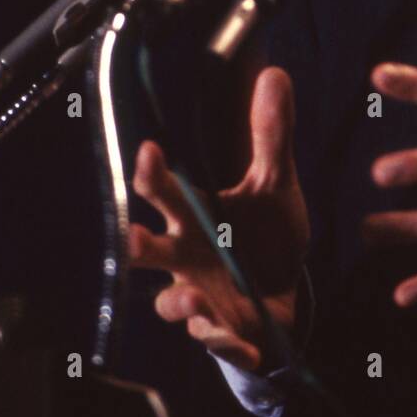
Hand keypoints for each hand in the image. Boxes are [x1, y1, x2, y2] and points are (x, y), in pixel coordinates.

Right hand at [129, 66, 308, 372]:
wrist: (284, 290)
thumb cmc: (264, 231)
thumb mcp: (275, 183)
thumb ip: (271, 135)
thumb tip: (274, 74)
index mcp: (194, 215)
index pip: (163, 191)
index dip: (152, 173)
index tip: (149, 150)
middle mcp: (184, 256)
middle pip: (146, 250)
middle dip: (136, 243)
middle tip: (133, 234)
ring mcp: (199, 296)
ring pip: (172, 302)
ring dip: (180, 301)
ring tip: (194, 295)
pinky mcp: (224, 330)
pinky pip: (216, 340)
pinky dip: (225, 342)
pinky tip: (240, 341)